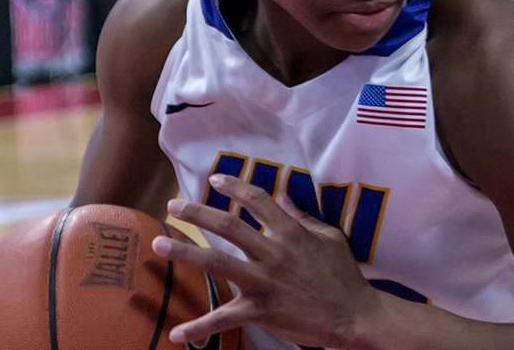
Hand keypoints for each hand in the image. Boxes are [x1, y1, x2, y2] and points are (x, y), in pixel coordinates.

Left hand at [152, 175, 379, 348]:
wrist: (354, 315)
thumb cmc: (344, 276)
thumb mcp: (329, 238)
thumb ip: (302, 217)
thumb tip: (284, 196)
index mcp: (291, 233)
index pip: (257, 201)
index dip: (234, 187)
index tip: (214, 180)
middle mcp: (274, 254)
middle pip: (228, 226)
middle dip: (197, 213)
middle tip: (173, 205)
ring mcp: (265, 282)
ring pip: (218, 263)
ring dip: (185, 252)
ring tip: (159, 244)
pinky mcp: (261, 311)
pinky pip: (225, 319)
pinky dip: (199, 328)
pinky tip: (177, 334)